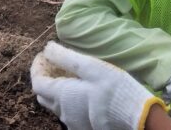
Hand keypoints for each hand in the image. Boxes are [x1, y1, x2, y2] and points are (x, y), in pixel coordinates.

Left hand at [31, 41, 166, 129]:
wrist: (134, 117)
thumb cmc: (113, 89)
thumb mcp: (91, 66)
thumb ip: (65, 57)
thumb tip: (47, 48)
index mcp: (61, 95)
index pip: (36, 82)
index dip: (37, 67)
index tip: (44, 55)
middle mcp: (62, 112)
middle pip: (43, 95)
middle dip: (44, 78)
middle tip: (55, 64)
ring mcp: (72, 123)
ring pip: (55, 105)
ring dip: (56, 90)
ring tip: (69, 76)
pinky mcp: (83, 128)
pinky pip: (68, 113)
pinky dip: (67, 100)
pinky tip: (81, 93)